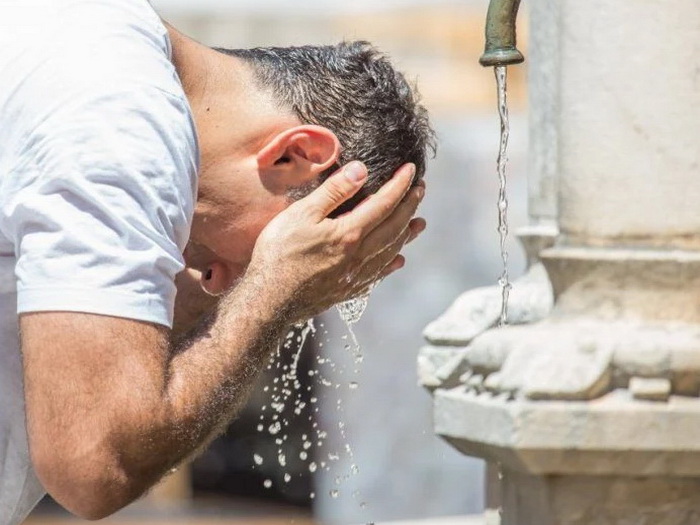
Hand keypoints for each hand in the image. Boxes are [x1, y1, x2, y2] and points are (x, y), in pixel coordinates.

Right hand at [247, 161, 425, 322]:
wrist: (269, 301)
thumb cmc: (279, 254)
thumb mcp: (302, 214)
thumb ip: (333, 192)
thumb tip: (361, 170)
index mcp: (350, 233)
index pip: (385, 203)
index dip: (400, 185)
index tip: (412, 169)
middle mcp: (360, 256)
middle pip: (394, 227)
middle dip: (410, 206)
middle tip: (421, 190)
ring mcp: (355, 276)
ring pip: (390, 251)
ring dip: (406, 234)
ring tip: (419, 224)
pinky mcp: (347, 290)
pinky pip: (378, 274)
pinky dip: (391, 263)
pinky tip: (397, 261)